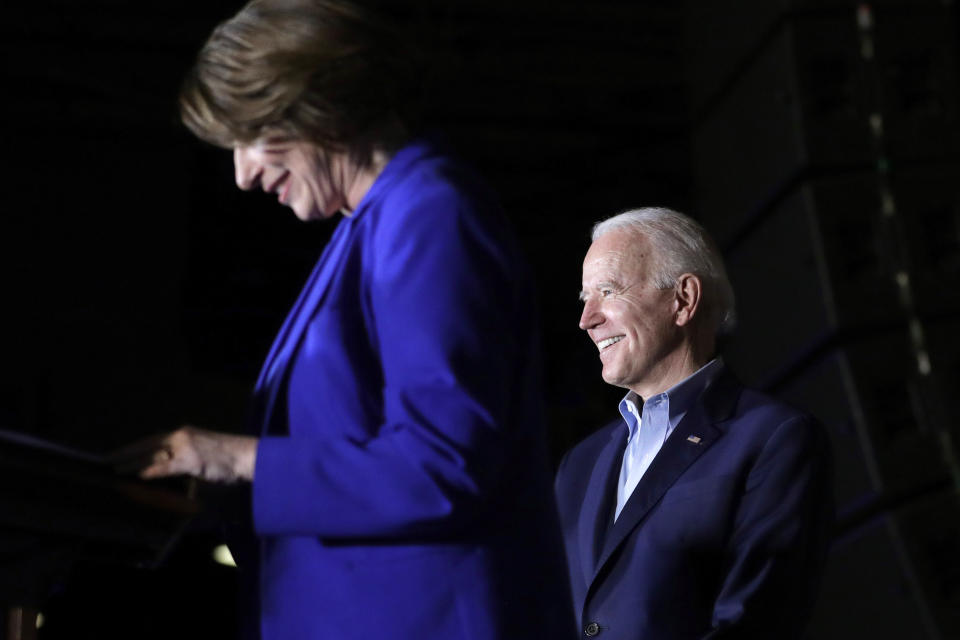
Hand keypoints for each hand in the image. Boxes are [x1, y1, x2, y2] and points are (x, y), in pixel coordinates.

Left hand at [113, 426, 257, 482]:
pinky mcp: (191, 460)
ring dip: (133, 462)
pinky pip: (166, 467)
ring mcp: (186, 447)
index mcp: (185, 434)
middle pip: (149, 444)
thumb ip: (183, 461)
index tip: (118, 453)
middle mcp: (182, 436)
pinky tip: (139, 475)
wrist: (248, 456)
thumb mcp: (202, 456)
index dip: (135, 447)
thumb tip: (165, 470)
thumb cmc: (230, 458)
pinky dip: (152, 471)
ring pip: (154, 454)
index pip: (154, 439)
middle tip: (106, 460)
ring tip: (116, 469)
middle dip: (127, 452)